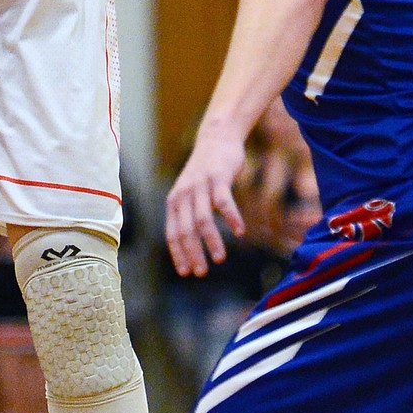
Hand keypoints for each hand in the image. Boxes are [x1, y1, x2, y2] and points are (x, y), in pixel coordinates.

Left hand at [165, 121, 246, 277]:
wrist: (216, 139)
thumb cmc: (204, 173)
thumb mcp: (189, 192)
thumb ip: (187, 214)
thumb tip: (189, 245)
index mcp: (175, 200)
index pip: (173, 232)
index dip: (178, 253)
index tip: (186, 273)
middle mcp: (184, 193)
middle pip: (186, 230)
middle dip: (192, 253)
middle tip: (201, 273)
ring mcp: (200, 185)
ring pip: (203, 219)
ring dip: (211, 241)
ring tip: (219, 258)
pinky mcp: (218, 178)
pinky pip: (224, 202)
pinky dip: (232, 218)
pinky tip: (239, 232)